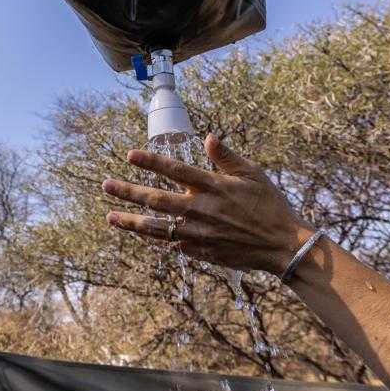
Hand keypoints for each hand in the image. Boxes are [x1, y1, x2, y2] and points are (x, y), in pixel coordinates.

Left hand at [103, 134, 312, 274]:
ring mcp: (198, 234)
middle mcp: (200, 210)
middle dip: (128, 192)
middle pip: (156, 200)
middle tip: (106, 185)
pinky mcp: (202, 252)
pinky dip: (158, 240)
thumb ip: (226, 157)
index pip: (174, 171)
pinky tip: (143, 235)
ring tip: (110, 217)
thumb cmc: (270, 205)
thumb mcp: (253, 174)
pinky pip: (173, 245)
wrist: (283, 246)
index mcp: (213, 186)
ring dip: (131, 222)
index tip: (130, 155)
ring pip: (157, 228)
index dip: (150, 161)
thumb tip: (207, 138)